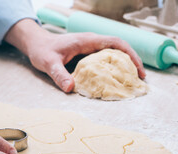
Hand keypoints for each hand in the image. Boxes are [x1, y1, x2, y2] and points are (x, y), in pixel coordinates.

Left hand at [5, 19, 145, 92]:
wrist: (36, 44)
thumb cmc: (42, 50)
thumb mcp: (48, 63)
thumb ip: (59, 74)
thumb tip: (70, 88)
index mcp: (87, 41)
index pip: (115, 43)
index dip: (130, 54)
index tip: (138, 68)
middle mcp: (92, 42)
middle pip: (120, 48)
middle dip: (132, 62)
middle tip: (140, 80)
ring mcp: (91, 48)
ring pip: (114, 53)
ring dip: (125, 65)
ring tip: (133, 81)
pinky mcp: (88, 54)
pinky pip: (106, 59)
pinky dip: (114, 68)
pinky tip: (116, 80)